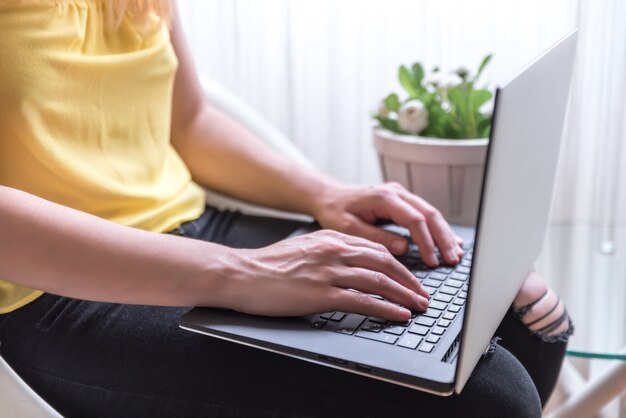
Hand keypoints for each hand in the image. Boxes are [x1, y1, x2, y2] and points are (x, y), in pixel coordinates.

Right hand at [220, 230, 429, 321]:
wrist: (241, 274)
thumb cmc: (268, 265)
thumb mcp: (303, 248)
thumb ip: (328, 251)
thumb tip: (349, 263)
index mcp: (331, 238)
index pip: (375, 249)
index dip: (398, 265)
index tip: (409, 277)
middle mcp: (334, 251)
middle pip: (385, 263)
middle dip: (409, 280)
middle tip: (423, 293)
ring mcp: (329, 272)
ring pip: (379, 281)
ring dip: (404, 295)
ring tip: (418, 306)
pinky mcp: (322, 293)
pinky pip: (364, 301)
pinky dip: (386, 308)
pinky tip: (398, 314)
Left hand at [313, 182, 463, 266]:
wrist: (329, 197)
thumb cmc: (335, 211)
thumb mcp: (349, 228)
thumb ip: (376, 238)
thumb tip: (403, 248)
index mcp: (384, 198)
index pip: (414, 219)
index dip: (426, 241)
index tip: (432, 260)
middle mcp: (396, 193)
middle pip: (429, 214)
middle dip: (443, 238)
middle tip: (452, 259)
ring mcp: (401, 195)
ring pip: (430, 213)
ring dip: (444, 234)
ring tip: (455, 254)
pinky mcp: (402, 202)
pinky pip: (424, 215)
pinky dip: (437, 229)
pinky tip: (448, 242)